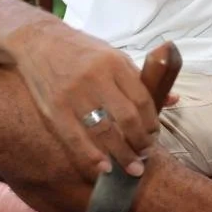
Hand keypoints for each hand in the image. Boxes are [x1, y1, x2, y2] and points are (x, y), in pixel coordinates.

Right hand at [9, 21, 159, 182]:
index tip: (154, 136)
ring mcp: (74, 95)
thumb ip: (140, 79)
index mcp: (115, 63)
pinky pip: (76, 139)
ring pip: (104, 132)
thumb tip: (173, 99)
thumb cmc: (81, 51)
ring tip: (132, 168)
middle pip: (127, 118)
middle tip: (145, 155)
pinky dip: (92, 157)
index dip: (152, 122)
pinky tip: (104, 169)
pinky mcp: (54, 109)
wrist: (37, 41)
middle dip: (140, 142)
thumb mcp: (113, 56)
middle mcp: (96, 78)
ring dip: (122, 155)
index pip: (142, 99)